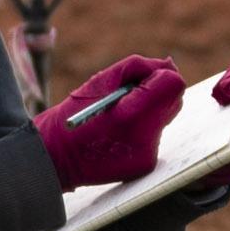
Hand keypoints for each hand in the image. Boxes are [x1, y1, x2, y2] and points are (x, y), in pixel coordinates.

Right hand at [36, 52, 183, 188]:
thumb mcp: (100, 81)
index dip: (159, 76)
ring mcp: (147, 155)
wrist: (55, 158)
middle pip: (174, 101)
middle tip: (130, 93)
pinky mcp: (146, 165)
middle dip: (156, 92)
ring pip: (165, 118)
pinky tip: (120, 131)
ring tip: (119, 114)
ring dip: (149, 110)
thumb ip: (138, 68)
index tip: (142, 79)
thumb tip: (168, 65)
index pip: (172, 84)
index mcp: (130, 117)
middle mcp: (145, 140)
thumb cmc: (73, 116)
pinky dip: (143, 127)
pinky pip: (155, 135)